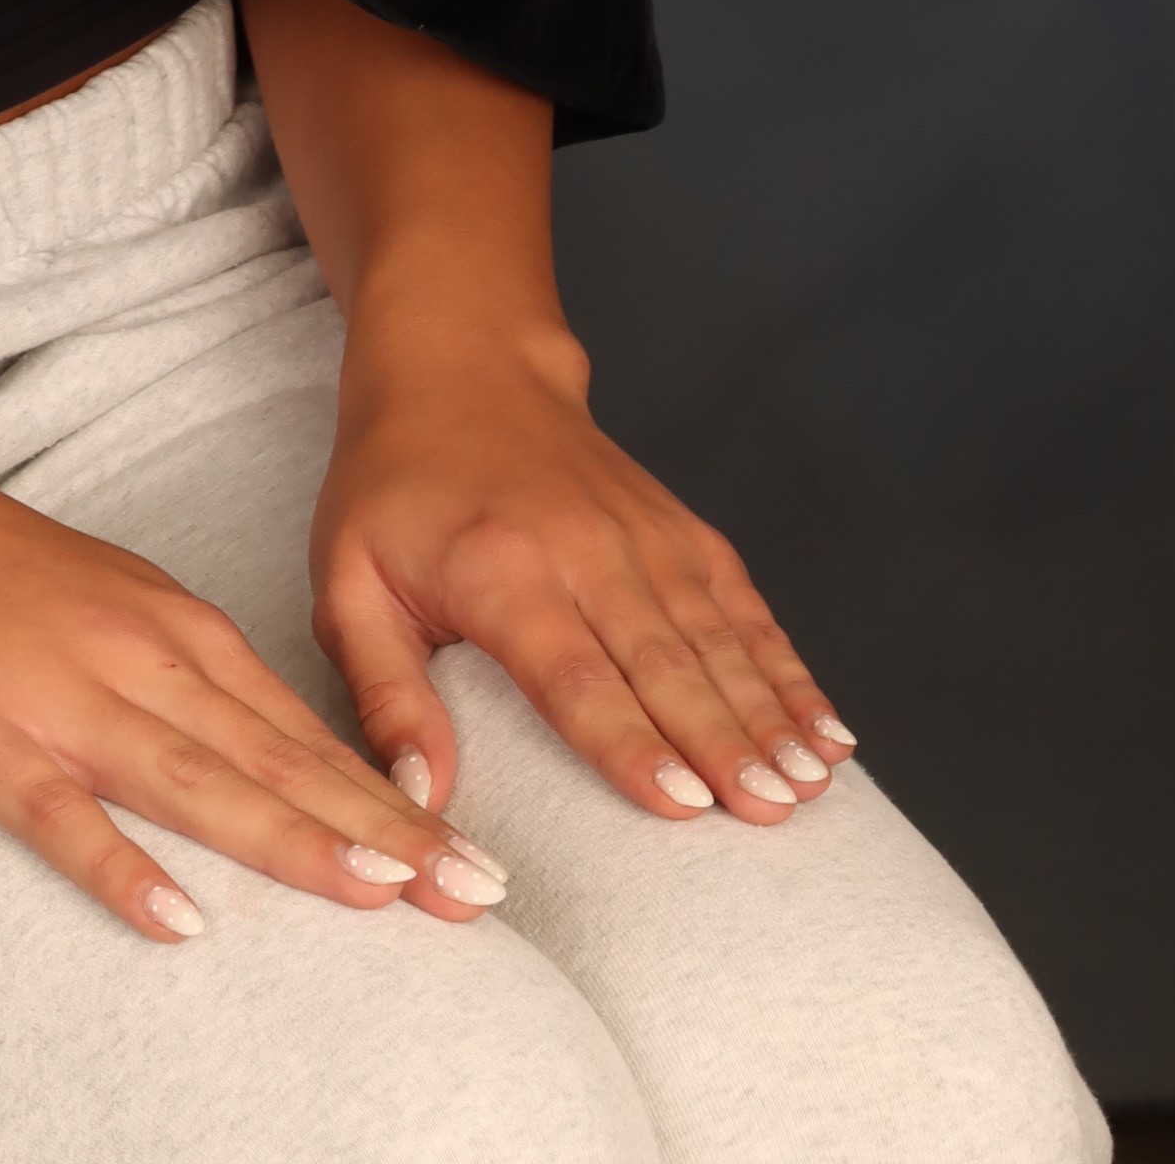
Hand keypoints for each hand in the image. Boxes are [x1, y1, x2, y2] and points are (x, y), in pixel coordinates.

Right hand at [0, 376, 515, 941]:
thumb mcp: (99, 603)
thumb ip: (179, 678)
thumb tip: (268, 759)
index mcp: (169, 628)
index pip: (304, 731)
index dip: (395, 802)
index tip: (478, 865)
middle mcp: (135, 657)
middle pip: (277, 760)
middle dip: (384, 833)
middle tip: (476, 898)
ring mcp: (59, 697)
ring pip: (195, 780)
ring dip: (291, 837)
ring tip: (378, 895)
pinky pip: (60, 814)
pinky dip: (120, 865)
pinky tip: (175, 919)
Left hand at [310, 308, 855, 831]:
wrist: (462, 364)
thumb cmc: (394, 489)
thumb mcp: (347, 583)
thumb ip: (384, 693)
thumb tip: (420, 796)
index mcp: (498, 569)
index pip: (571, 670)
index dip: (627, 739)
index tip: (680, 803)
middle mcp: (583, 548)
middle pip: (661, 660)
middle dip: (720, 740)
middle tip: (770, 811)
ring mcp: (642, 534)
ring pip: (715, 636)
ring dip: (768, 712)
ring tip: (810, 785)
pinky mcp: (678, 528)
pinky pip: (741, 605)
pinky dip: (786, 668)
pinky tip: (827, 730)